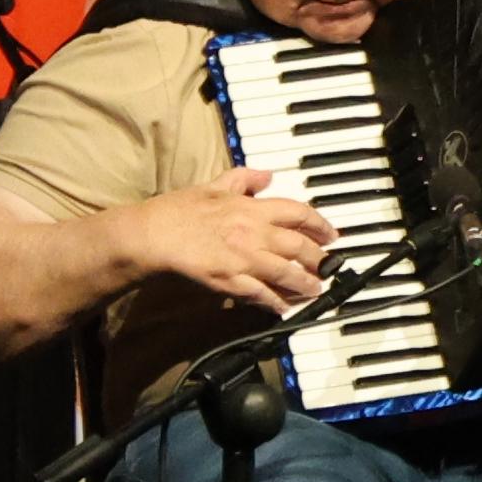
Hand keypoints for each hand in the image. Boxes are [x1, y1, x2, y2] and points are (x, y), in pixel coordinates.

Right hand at [127, 168, 335, 314]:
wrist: (151, 234)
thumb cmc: (177, 210)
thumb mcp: (213, 185)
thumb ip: (244, 178)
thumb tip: (267, 175)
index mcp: (252, 208)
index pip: (299, 212)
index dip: (320, 224)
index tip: (331, 234)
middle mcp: (254, 233)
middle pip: (299, 246)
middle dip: (320, 258)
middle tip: (329, 266)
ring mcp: (243, 259)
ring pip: (286, 273)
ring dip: (305, 283)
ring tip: (315, 289)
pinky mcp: (228, 280)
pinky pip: (260, 294)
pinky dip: (275, 301)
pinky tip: (284, 306)